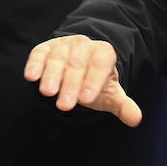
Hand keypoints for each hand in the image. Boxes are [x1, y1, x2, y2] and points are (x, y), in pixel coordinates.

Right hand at [23, 35, 141, 124]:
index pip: (100, 64)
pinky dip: (35, 64)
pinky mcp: (45, 47)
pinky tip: (31, 77)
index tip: (86, 99)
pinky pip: (40, 53)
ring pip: (58, 58)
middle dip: (70, 84)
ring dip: (52, 75)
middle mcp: (84, 45)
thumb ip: (122, 106)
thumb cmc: (95, 82)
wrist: (80, 65)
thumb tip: (136, 120)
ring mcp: (64, 45)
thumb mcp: (110, 94)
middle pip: (77, 63)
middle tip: (64, 105)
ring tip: (47, 93)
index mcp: (104, 53)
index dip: (93, 81)